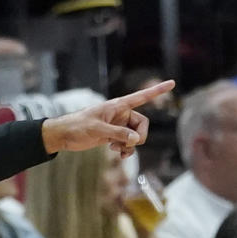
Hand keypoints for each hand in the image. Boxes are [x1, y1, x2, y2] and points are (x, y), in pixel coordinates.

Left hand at [41, 80, 175, 157]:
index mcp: (118, 106)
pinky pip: (128, 143)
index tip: (173, 83)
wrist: (63, 136)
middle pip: (142, 125)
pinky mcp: (113, 136)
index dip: (157, 91)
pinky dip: (126, 149)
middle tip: (129, 145)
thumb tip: (136, 139)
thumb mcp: (97, 129)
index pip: (141, 96)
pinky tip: (117, 153)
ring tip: (118, 151)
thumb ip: (118, 134)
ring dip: (131, 146)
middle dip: (139, 137)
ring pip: (136, 136)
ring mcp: (118, 126)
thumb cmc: (77, 126)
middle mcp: (121, 114)